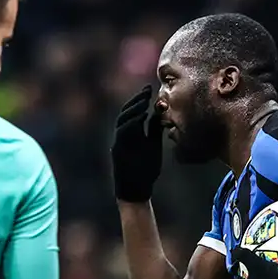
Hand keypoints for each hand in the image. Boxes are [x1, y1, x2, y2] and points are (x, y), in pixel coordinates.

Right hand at [111, 85, 162, 202]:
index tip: (149, 88)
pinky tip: (140, 116)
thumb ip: (154, 129)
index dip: (140, 99)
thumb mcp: (153, 145)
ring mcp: (118, 143)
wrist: (137, 190)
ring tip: (144, 101)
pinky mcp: (117, 151)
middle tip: (147, 90)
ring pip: (122, 120)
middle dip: (136, 100)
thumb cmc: (146, 169)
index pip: (133, 111)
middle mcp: (122, 136)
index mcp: (131, 133)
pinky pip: (122, 133)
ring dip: (133, 109)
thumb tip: (159, 110)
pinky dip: (130, 123)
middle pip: (126, 112)